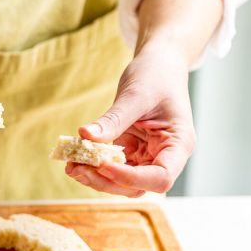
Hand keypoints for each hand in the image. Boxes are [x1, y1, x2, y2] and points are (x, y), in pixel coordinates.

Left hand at [66, 44, 195, 196]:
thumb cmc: (156, 75)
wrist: (158, 64)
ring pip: (123, 182)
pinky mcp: (132, 151)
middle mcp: (165, 156)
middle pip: (139, 186)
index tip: (103, 165)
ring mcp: (148, 156)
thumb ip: (113, 119)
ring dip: (97, 178)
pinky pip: (113, 168)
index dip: (131, 178)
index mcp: (178, 144)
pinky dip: (94, 167)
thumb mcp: (135, 95)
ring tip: (72, 166)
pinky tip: (75, 160)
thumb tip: (85, 136)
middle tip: (78, 168)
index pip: (161, 177)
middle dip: (107, 181)